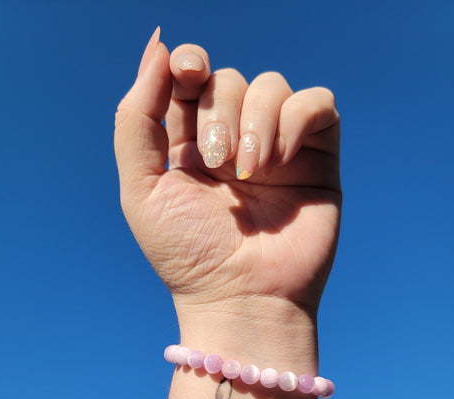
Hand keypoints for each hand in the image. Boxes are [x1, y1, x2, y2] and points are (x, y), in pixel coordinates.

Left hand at [114, 30, 340, 354]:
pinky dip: (295, 121)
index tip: (187, 76)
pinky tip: (279, 163)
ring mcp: (276, 148)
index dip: (189, 63)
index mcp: (189, 144)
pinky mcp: (316, 158)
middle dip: (220, 111)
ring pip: (271, 86)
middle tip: (217, 164)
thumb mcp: (141, 189)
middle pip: (229, 79)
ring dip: (256, 122)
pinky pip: (316, 104)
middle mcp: (232, 140)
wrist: (241, 299)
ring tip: (249, 173)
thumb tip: (157, 45)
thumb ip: (137, 119)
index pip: (191, 76)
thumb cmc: (188, 255)